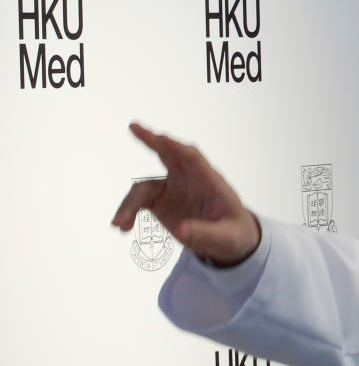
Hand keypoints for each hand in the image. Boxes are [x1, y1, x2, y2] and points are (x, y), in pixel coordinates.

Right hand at [111, 123, 260, 265]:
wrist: (227, 239)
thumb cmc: (233, 233)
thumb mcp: (226, 238)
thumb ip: (206, 234)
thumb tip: (181, 231)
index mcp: (210, 182)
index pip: (194, 158)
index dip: (178, 148)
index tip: (162, 138)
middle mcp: (189, 179)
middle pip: (168, 154)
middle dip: (152, 140)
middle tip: (134, 126)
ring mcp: (172, 188)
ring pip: (144, 186)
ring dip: (129, 203)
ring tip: (118, 224)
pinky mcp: (160, 201)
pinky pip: (138, 201)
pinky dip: (128, 212)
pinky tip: (123, 227)